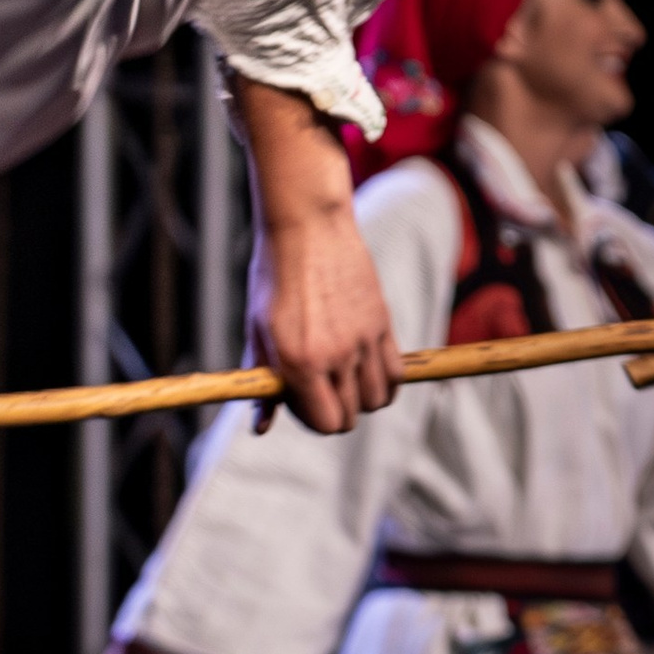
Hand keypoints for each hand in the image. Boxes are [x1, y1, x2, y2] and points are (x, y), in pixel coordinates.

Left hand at [231, 76, 400, 436]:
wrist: (306, 225)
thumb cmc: (274, 276)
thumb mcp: (258, 330)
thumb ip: (264, 383)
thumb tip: (261, 428)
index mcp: (298, 361)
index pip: (323, 423)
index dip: (312, 420)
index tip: (301, 401)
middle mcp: (334, 356)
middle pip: (349, 418)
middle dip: (333, 411)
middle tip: (318, 386)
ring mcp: (363, 340)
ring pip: (376, 400)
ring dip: (360, 398)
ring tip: (342, 376)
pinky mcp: (383, 323)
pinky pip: (395, 374)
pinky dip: (384, 382)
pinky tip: (366, 368)